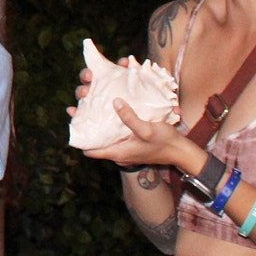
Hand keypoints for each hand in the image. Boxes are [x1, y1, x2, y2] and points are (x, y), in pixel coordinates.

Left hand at [77, 102, 194, 170]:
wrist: (181, 151)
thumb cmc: (164, 143)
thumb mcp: (147, 129)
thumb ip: (130, 118)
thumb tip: (115, 102)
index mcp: (118, 152)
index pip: (90, 150)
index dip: (80, 137)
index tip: (74, 119)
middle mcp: (118, 152)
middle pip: (96, 140)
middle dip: (89, 123)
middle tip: (84, 103)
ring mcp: (125, 148)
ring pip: (106, 135)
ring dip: (100, 121)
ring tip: (94, 103)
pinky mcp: (132, 142)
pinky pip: (116, 133)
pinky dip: (112, 122)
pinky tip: (112, 108)